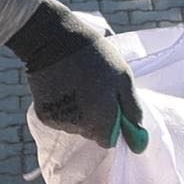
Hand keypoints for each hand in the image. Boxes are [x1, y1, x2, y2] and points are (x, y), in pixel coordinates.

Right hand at [9, 0, 144, 150]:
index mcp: (101, 118)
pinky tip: (64, 88)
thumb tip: (139, 143)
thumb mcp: (124, 78)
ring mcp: (60, 121)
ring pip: (76, 126)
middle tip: (95, 90)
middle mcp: (79, 125)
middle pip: (91, 133)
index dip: (112, 125)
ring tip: (78, 85)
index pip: (108, 141)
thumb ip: (132, 111)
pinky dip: (64, 108)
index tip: (110, 106)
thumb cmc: (96, 56)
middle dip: (96, 118)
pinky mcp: (44, 115)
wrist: (55, 40)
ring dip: (80, 112)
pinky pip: (60, 119)